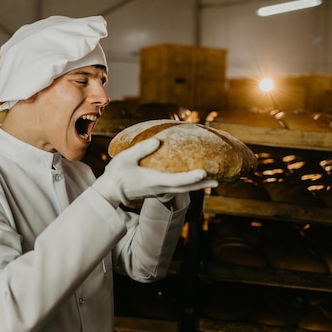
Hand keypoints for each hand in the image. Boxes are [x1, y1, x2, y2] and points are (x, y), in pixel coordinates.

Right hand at [92, 138, 217, 206]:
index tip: (204, 172)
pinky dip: (190, 183)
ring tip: (215, 179)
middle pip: (187, 188)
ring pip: (184, 189)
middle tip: (221, 179)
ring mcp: (160, 190)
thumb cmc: (117, 174)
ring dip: (200, 184)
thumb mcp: (126, 157)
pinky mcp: (159, 190)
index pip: (177, 180)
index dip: (192, 177)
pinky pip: (178, 187)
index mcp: (154, 181)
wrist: (110, 191)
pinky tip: (196, 178)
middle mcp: (161, 188)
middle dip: (204, 183)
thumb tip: (157, 140)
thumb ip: (142, 149)